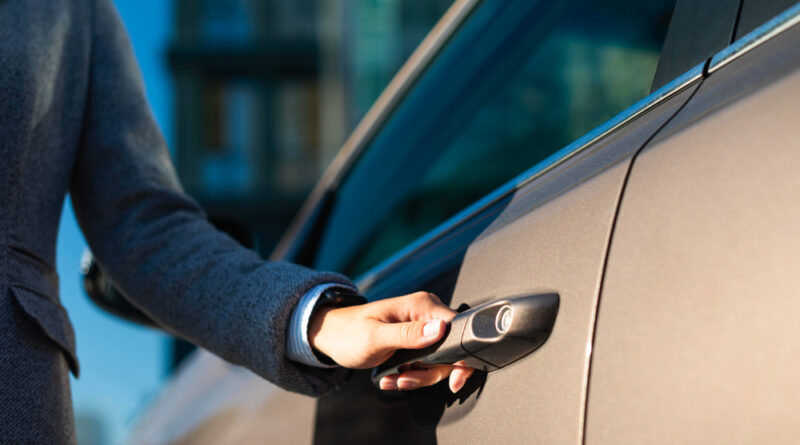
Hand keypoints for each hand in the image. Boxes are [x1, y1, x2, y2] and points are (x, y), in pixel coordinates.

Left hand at [309, 291, 473, 392]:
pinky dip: (412, 376)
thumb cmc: (348, 333)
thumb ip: (408, 334)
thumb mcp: (376, 337)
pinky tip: (392, 378)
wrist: (331, 337)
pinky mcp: (417, 341)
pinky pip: (426, 364)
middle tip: (406, 380)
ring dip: (418, 377)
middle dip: (430, 373)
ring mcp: (422, 328)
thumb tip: (440, 329)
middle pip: (450, 350)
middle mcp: (426, 313)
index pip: (458, 327)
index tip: (454, 380)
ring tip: (394, 380)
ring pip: (438, 362)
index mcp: (421, 305)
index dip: (461, 356)